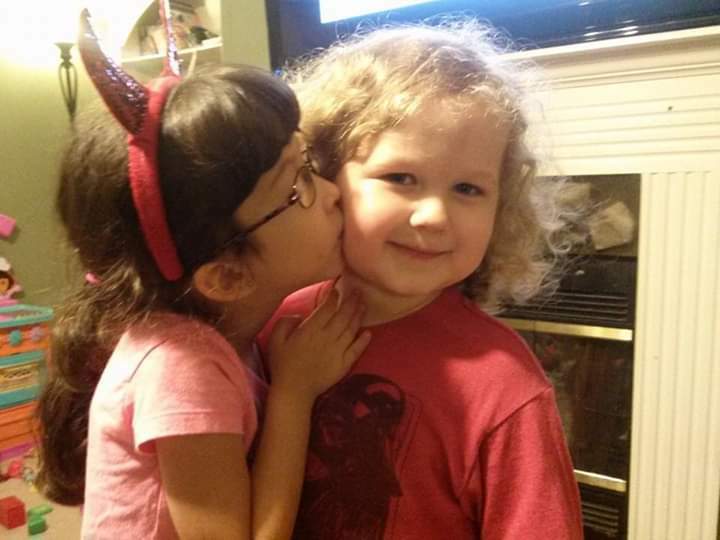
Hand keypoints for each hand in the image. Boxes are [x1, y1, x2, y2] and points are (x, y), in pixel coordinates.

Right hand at [267, 289, 370, 403]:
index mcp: (311, 329)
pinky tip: (369, 333)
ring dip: (358, 316)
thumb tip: (300, 315)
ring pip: (352, 329)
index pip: (327, 307)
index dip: (333, 295)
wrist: (293, 391)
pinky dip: (363, 341)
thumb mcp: (275, 339)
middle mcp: (328, 337)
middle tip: (358, 291)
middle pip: (343, 315)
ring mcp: (338, 351)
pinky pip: (357, 349)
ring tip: (364, 305)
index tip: (337, 287)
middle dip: (351, 301)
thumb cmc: (282, 364)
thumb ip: (286, 322)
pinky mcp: (344, 364)